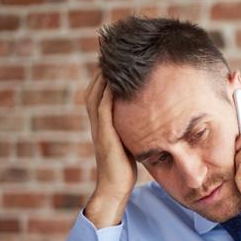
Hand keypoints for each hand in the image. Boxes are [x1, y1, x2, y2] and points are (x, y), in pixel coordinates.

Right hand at [84, 70, 136, 227]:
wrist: (115, 188)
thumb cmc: (125, 167)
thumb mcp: (130, 141)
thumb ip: (132, 127)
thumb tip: (146, 117)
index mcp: (102, 123)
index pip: (99, 93)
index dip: (104, 77)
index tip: (114, 61)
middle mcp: (97, 123)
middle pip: (94, 88)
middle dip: (101, 71)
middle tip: (110, 53)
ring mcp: (99, 128)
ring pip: (95, 95)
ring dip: (101, 77)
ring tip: (109, 60)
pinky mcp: (105, 135)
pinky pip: (103, 109)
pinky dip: (106, 94)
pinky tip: (112, 81)